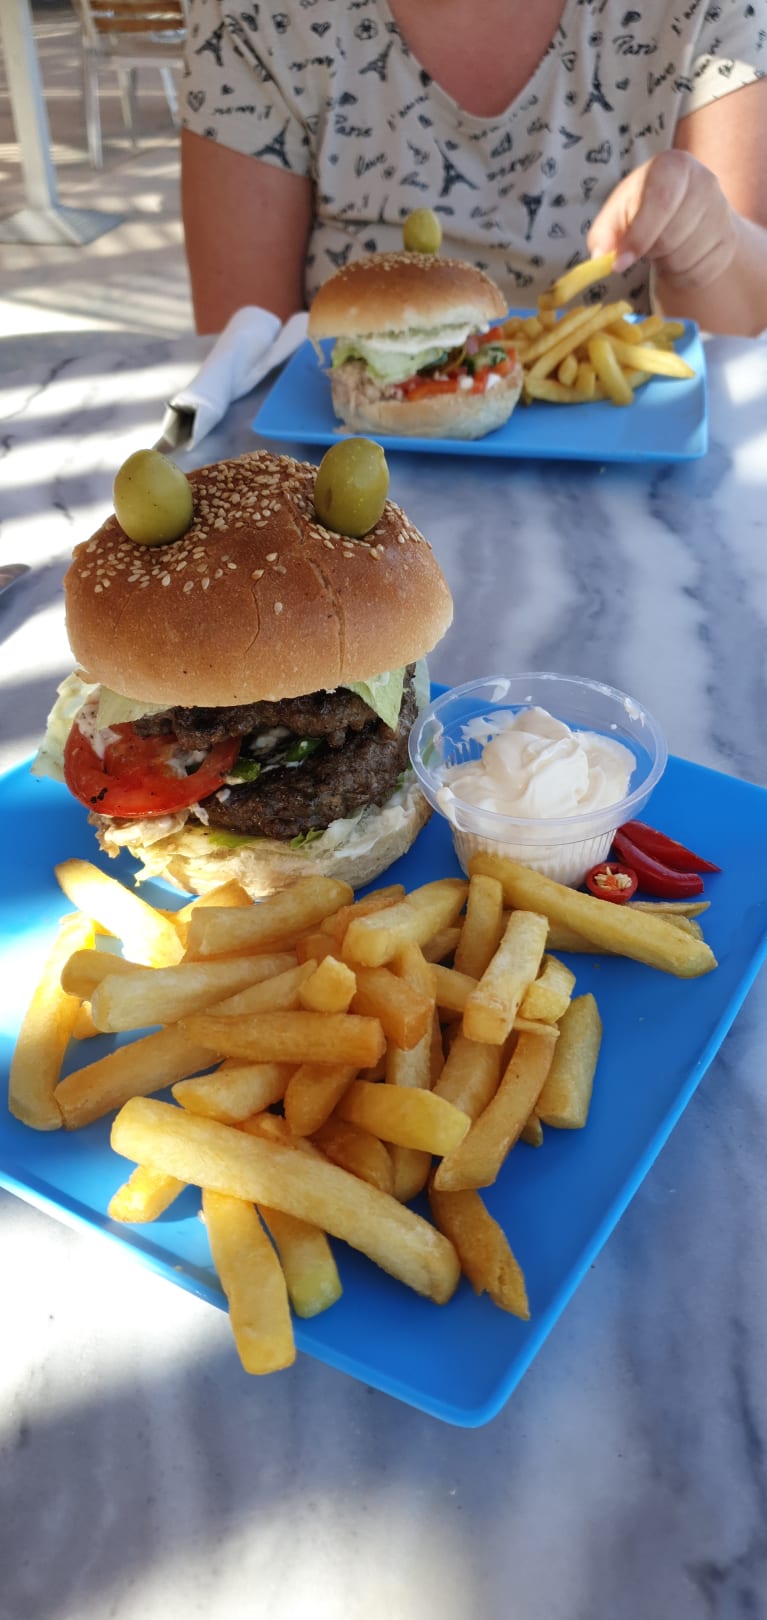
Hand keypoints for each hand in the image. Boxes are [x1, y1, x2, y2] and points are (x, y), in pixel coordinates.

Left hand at [588, 150, 738, 291]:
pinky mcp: (729, 241)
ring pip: (684, 259)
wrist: (686, 211)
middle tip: (646, 244)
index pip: (661, 202)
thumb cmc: (644, 207)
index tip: (618, 264)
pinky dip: (681, 275)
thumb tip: (601, 255)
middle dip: (650, 250)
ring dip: (664, 264)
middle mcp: (705, 182)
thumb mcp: (619, 211)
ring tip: (663, 248)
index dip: (638, 237)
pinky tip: (678, 257)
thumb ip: (605, 232)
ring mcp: (722, 212)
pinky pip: (698, 273)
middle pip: (670, 237)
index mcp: (674, 166)